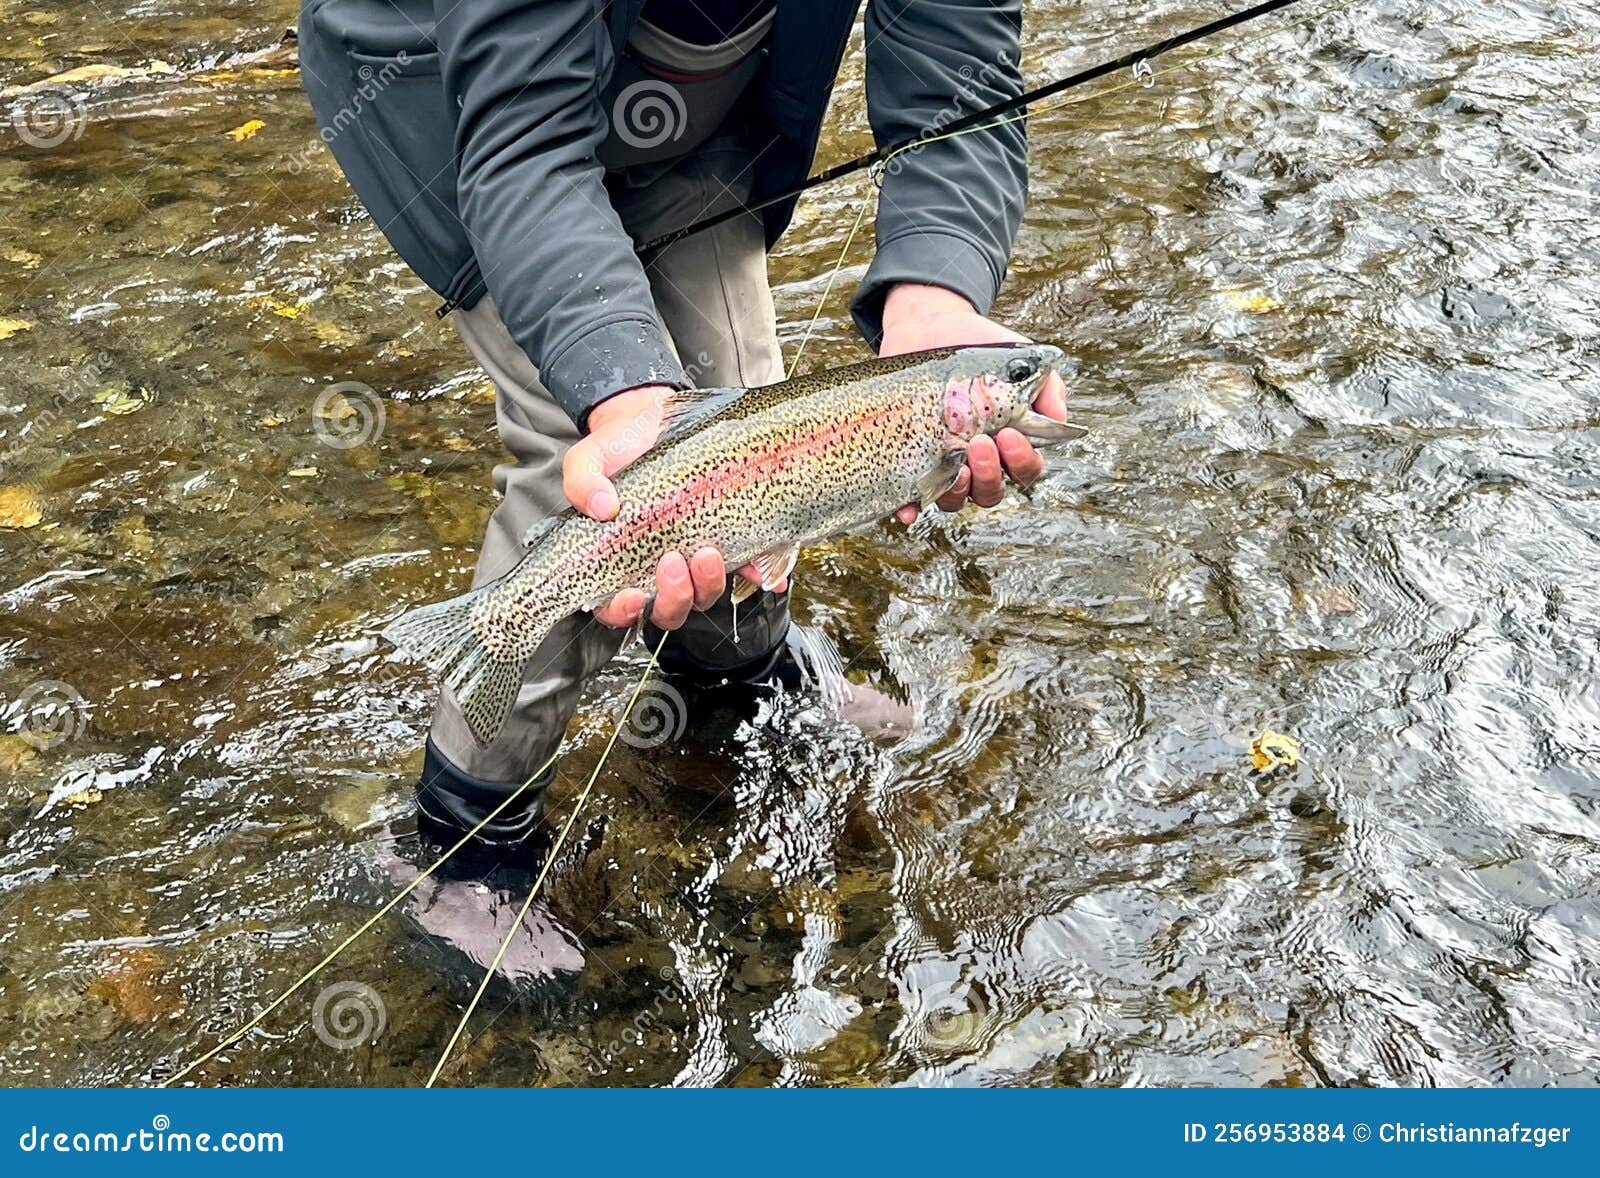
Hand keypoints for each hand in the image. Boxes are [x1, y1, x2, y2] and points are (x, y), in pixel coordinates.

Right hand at [563, 385, 782, 629]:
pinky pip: (745, 568)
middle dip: (675, 597)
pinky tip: (766, 574)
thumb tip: (602, 507)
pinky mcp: (723, 541)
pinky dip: (757, 576)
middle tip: (674, 561)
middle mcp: (655, 569)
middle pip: (668, 609)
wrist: (653, 421)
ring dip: (709, 584)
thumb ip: (582, 482)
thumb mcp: (588, 459)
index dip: (623, 611)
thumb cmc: (618, 448)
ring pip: (704, 595)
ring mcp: (691, 559)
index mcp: (617, 562)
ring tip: (709, 553)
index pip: (616, 608)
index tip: (632, 594)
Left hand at [878, 283, 1069, 523]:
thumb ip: (1047, 388)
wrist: (932, 327)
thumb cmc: (984, 349)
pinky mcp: (910, 459)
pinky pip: (910, 496)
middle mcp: (978, 461)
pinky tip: (907, 509)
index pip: (1024, 469)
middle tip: (980, 442)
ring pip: (955, 499)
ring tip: (954, 462)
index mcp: (1009, 444)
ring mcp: (943, 462)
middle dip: (989, 474)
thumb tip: (1059, 421)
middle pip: (991, 491)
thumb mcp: (1023, 360)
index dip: (1022, 461)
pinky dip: (909, 509)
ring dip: (957, 491)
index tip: (1010, 434)